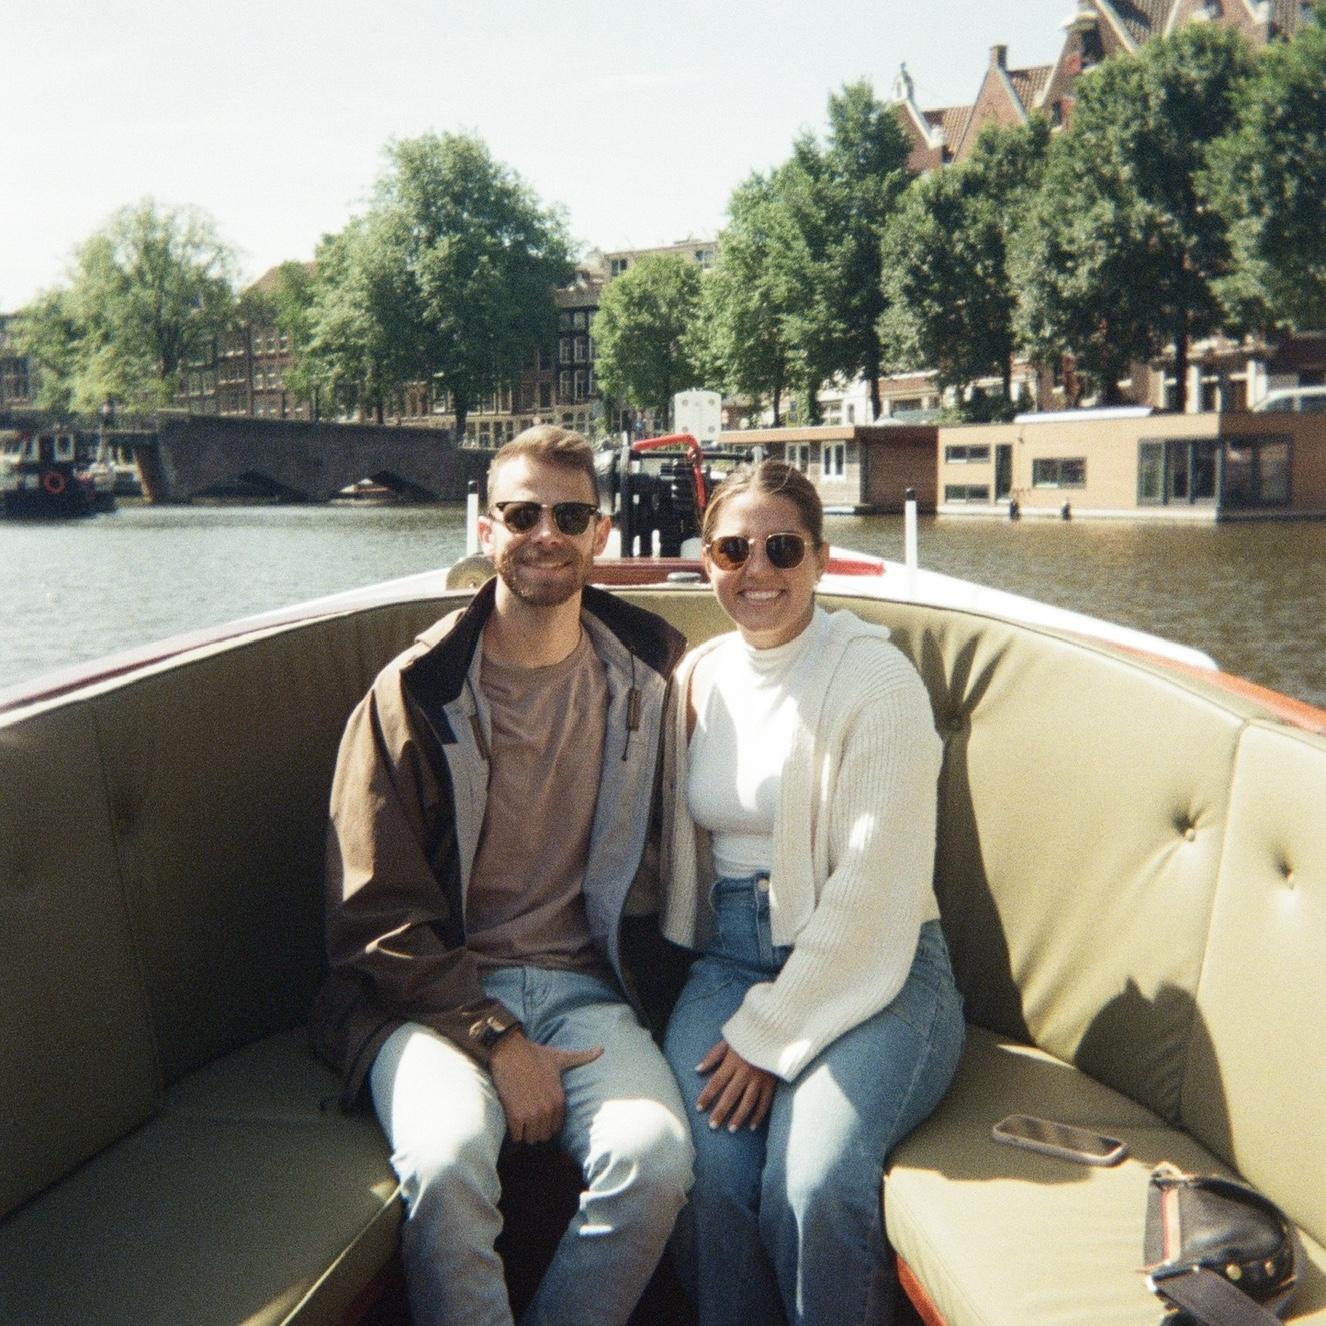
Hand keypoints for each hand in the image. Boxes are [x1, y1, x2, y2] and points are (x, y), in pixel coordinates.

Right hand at [488, 1031, 602, 1143]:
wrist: (510, 1051)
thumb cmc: (534, 1054)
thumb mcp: (561, 1057)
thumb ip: (582, 1057)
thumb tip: (601, 1048)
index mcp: (559, 1099)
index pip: (557, 1127)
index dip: (547, 1123)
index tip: (539, 1116)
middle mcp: (548, 1109)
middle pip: (544, 1136)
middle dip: (536, 1130)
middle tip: (528, 1120)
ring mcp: (532, 1114)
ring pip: (531, 1139)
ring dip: (525, 1134)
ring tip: (520, 1122)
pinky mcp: (516, 1116)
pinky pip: (517, 1136)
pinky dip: (514, 1132)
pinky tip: (512, 1121)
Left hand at [694, 1039, 775, 1132]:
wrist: (774, 1032)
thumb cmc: (747, 1037)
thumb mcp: (728, 1041)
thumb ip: (713, 1056)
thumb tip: (697, 1069)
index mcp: (732, 1062)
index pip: (717, 1082)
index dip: (707, 1095)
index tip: (699, 1108)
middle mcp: (745, 1072)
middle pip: (730, 1095)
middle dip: (721, 1111)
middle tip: (712, 1125)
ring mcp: (759, 1079)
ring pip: (748, 1101)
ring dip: (739, 1116)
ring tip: (731, 1129)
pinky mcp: (771, 1083)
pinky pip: (765, 1102)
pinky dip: (759, 1115)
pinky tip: (752, 1126)